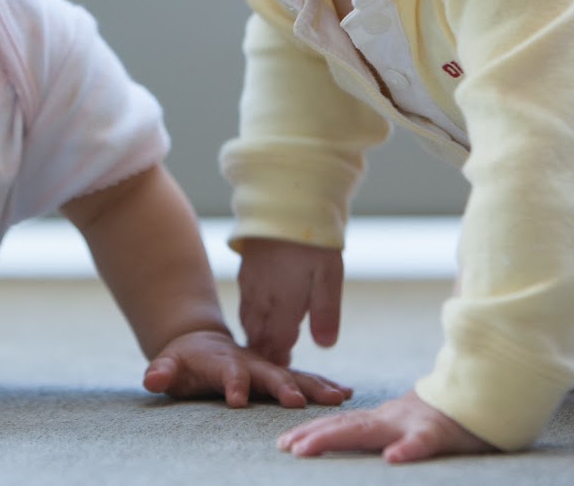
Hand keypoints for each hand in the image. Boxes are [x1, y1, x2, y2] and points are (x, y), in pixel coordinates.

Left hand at [142, 328, 352, 408]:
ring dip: (315, 386)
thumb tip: (152, 379)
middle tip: (296, 401)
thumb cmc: (183, 361)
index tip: (237, 401)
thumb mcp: (169, 365)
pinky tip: (346, 394)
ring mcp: (268, 366)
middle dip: (283, 386)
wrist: (202, 344)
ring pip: (294, 374)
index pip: (228, 372)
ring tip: (338, 396)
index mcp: (223, 361)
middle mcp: (251, 361)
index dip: (232, 384)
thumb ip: (162, 372)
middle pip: (269, 373)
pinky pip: (305, 379)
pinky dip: (324, 385)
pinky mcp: (280, 374)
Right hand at [236, 238, 343, 364]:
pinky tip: (257, 316)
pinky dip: (250, 317)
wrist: (285, 203)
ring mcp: (251, 284)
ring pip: (248, 320)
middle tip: (273, 366)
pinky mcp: (246, 271)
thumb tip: (325, 346)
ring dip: (256, 336)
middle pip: (259, 335)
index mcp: (283, 304)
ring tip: (265, 347)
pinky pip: (244, 303)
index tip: (285, 370)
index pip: (277, 343)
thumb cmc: (313, 240)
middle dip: (266, 352)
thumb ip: (325, 312)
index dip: (281, 358)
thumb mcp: (329, 276)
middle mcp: (263, 298)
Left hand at [277, 390, 497, 463]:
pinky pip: (423, 442)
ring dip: (336, 438)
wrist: (488, 395)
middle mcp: (394, 419)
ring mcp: (414, 423)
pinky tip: (392, 459)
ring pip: (371, 431)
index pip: (343, 425)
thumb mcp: (412, 426)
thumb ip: (389, 432)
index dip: (313, 432)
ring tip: (306, 449)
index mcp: (386, 421)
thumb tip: (363, 442)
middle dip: (314, 436)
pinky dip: (408, 449)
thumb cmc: (448, 418)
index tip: (284, 443)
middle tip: (285, 448)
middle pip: (347, 427)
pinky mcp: (441, 432)